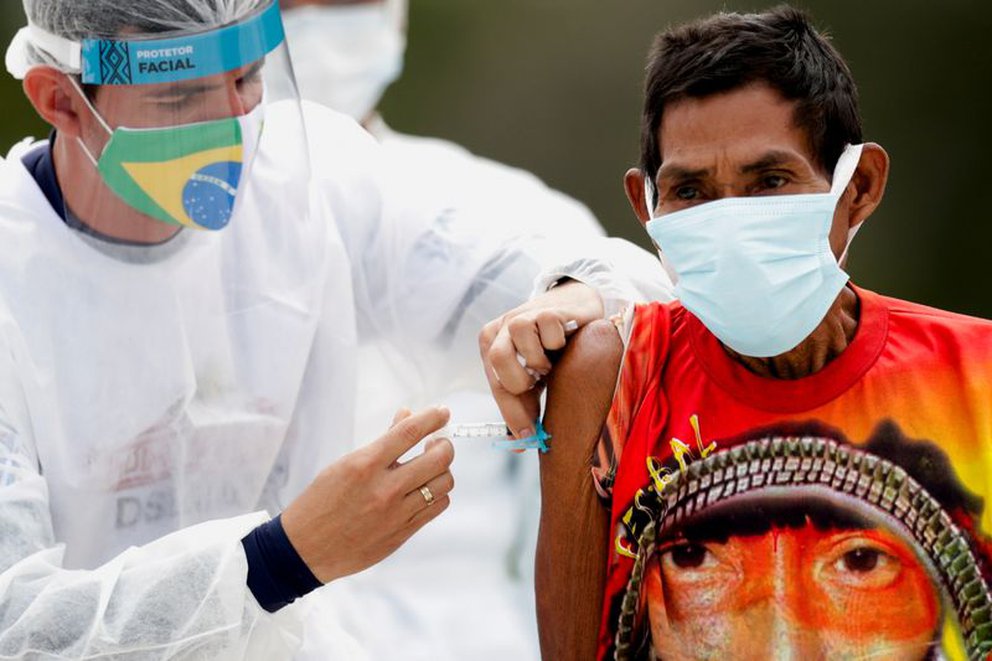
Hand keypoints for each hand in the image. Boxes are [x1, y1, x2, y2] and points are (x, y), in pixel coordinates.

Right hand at [281, 406, 454, 582]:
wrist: (306, 549)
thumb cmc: (321, 502)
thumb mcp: (345, 465)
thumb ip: (382, 442)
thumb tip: (406, 416)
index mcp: (365, 465)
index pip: (409, 432)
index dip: (432, 418)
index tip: (442, 412)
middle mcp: (384, 489)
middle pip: (438, 458)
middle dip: (444, 445)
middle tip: (437, 442)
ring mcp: (396, 514)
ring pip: (443, 483)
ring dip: (442, 470)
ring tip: (431, 466)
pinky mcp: (402, 533)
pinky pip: (437, 507)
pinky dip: (437, 493)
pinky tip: (426, 488)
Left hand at [479, 280, 602, 438]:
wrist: (579, 311)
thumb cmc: (554, 349)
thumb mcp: (535, 378)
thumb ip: (524, 405)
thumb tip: (519, 442)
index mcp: (491, 345)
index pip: (496, 385)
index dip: (512, 412)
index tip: (526, 435)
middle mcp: (502, 328)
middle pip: (498, 359)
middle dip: (522, 381)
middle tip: (539, 384)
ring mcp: (523, 314)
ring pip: (522, 342)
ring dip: (542, 360)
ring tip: (552, 361)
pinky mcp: (546, 309)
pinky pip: (549, 331)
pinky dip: (558, 342)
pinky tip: (564, 341)